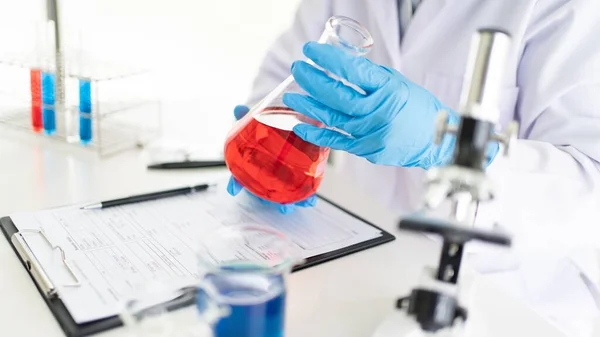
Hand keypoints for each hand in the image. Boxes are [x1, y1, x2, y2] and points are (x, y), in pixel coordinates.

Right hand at [226, 105, 317, 213]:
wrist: (283, 125)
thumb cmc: (267, 129)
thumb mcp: (257, 121)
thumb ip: (248, 117)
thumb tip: (238, 108)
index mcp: (252, 165)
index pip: (240, 176)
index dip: (235, 182)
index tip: (233, 189)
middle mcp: (264, 176)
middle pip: (265, 193)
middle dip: (272, 203)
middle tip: (282, 207)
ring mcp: (280, 179)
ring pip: (283, 195)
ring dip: (293, 203)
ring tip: (304, 204)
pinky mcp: (296, 177)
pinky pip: (300, 190)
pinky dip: (306, 196)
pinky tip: (311, 198)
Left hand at [283, 42, 498, 168]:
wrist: (434, 140)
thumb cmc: (417, 109)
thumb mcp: (397, 83)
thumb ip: (369, 77)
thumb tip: (341, 67)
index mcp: (387, 89)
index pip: (351, 70)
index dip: (327, 60)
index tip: (311, 51)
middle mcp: (378, 111)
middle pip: (336, 95)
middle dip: (312, 80)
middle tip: (298, 70)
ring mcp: (370, 133)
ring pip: (332, 118)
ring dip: (308, 106)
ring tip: (292, 96)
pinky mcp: (365, 149)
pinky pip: (335, 140)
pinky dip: (316, 133)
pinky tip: (300, 125)